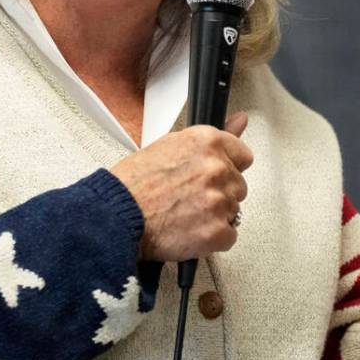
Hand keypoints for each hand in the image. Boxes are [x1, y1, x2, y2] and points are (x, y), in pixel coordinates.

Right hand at [110, 112, 251, 261]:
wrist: (117, 216)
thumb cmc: (134, 184)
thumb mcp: (169, 146)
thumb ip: (212, 138)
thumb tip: (240, 120)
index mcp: (207, 142)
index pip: (242, 155)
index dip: (227, 167)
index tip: (213, 175)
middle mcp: (216, 168)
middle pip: (238, 185)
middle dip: (218, 193)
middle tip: (189, 197)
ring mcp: (219, 201)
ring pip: (233, 211)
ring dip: (214, 215)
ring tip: (184, 214)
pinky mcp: (217, 231)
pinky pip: (229, 235)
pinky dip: (212, 238)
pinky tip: (190, 230)